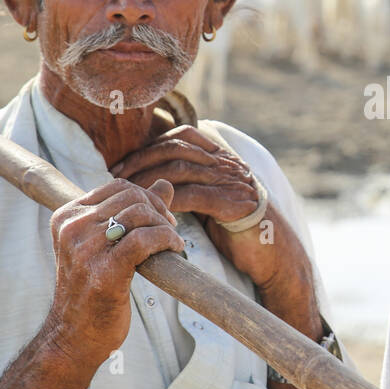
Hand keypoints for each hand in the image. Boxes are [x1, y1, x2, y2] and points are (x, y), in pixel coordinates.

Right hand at [46, 177, 186, 368]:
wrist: (74, 337)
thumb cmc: (92, 291)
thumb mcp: (106, 245)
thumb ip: (133, 211)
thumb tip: (166, 184)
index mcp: (66, 217)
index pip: (119, 187)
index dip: (148, 198)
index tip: (160, 219)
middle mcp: (72, 228)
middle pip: (132, 196)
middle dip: (159, 211)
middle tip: (169, 231)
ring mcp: (85, 249)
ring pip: (140, 214)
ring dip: (165, 227)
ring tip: (172, 244)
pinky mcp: (104, 271)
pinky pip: (146, 239)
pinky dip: (167, 240)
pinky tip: (174, 251)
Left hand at [110, 126, 317, 333]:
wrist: (274, 252)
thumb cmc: (238, 229)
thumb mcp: (212, 200)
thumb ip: (189, 185)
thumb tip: (152, 184)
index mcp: (222, 157)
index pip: (181, 136)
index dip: (149, 147)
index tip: (123, 165)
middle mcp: (227, 163)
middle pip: (176, 148)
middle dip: (141, 160)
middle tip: (116, 176)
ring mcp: (231, 181)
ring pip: (181, 169)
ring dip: (148, 180)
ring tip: (128, 194)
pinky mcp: (233, 204)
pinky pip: (193, 195)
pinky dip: (169, 201)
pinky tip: (152, 210)